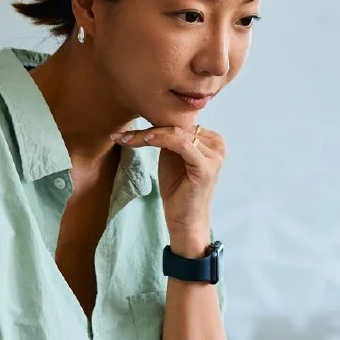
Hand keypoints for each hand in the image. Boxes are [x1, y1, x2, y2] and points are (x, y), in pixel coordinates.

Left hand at [113, 124, 223, 255]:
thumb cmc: (178, 191)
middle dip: (147, 128)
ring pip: (177, 133)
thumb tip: (153, 118)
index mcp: (212, 140)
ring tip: (125, 139)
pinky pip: (180, 144)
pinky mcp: (206, 167)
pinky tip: (142, 141)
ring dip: (147, 134)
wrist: (185, 220)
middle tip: (121, 135)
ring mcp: (214, 156)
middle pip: (178, 126)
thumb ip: (170, 139)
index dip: (154, 123)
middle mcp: (217, 145)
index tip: (127, 130)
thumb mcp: (172, 158)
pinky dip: (159, 139)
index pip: (180, 124)